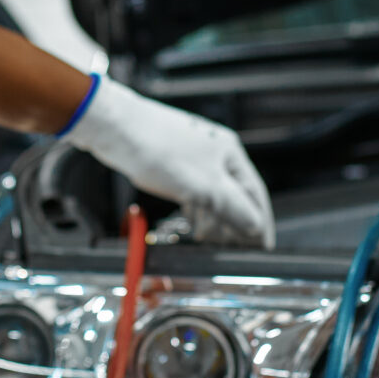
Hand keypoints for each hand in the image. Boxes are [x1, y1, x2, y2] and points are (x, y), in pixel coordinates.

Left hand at [67, 76, 274, 248]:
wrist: (115, 129)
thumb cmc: (157, 149)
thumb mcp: (202, 187)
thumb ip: (233, 207)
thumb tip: (256, 225)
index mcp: (230, 154)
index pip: (255, 194)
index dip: (260, 223)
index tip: (262, 246)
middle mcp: (215, 153)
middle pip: (235, 195)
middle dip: (235, 223)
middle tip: (232, 248)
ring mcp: (194, 156)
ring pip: (213, 193)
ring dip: (214, 218)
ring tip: (208, 239)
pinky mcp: (174, 162)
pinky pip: (194, 189)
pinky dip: (196, 208)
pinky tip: (191, 220)